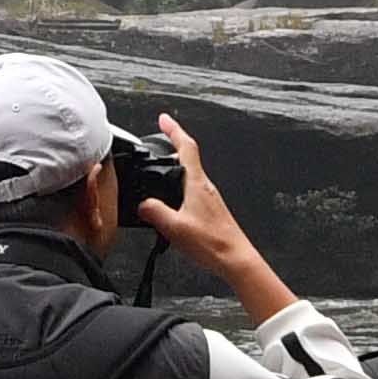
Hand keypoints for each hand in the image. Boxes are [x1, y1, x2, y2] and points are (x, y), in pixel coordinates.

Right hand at [132, 116, 292, 320]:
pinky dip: (178, 189)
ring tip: (158, 173)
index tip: (164, 119)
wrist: (235, 259)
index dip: (174, 130)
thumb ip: (154, 212)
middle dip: (172, 147)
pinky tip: (171, 205)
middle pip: (188, 159)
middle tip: (159, 139)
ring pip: (189, 177)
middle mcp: (205, 187)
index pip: (186, 147)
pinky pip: (190, 192)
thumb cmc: (213, 244)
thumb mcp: (174, 227)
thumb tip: (142, 204)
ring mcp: (209, 198)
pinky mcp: (210, 210)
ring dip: (174, 170)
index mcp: (197, 184)